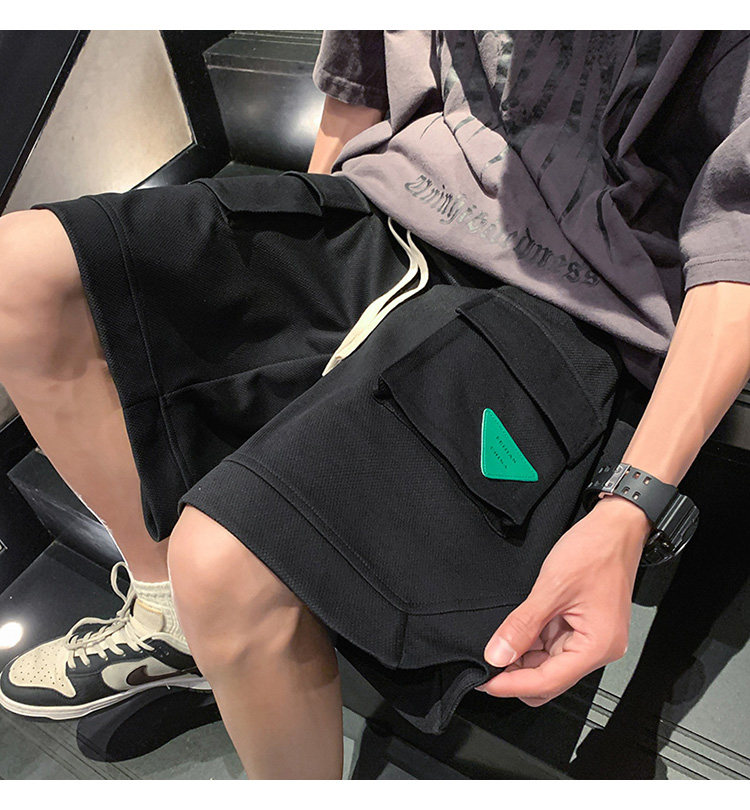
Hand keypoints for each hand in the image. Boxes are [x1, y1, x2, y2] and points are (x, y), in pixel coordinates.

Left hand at [477, 495, 650, 705]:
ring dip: (522, 659)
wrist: (615, 527)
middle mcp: (597, 649)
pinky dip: (531, 644)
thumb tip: (497, 655)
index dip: (513, 685)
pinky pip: (552, 646)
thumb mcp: (551, 587)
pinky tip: (513, 634)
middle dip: (517, 676)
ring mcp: (589, 638)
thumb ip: (522, 625)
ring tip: (495, 646)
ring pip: (549, 664)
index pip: (549, 681)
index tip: (485, 683)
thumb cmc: (595, 551)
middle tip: (485, 664)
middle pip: (550, 679)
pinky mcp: (582, 627)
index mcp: (597, 646)